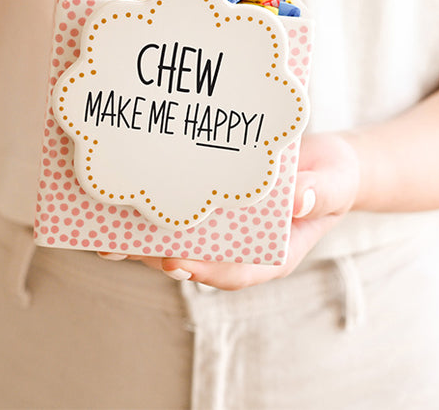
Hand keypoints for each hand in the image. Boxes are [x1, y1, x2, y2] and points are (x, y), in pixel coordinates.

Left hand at [114, 133, 360, 289]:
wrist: (325, 165)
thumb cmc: (331, 178)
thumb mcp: (335, 183)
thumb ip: (320, 193)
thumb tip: (298, 200)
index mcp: (273, 254)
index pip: (235, 272)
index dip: (204, 271)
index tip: (175, 262)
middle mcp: (240, 249)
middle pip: (195, 260)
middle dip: (155, 256)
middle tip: (120, 248)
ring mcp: (222, 231)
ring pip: (178, 241)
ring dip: (142, 239)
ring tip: (103, 232)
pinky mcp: (208, 207)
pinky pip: (178, 214)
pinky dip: (152, 208)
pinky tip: (121, 197)